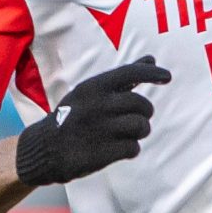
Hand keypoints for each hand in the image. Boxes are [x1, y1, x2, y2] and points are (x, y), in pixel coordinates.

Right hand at [15, 58, 170, 186]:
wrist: (44, 148)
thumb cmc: (73, 117)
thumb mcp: (90, 92)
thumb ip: (123, 78)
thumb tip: (151, 59)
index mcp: (93, 87)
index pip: (130, 73)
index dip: (152, 73)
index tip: (167, 77)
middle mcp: (97, 106)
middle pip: (142, 105)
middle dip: (145, 113)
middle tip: (138, 118)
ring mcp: (100, 130)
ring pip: (141, 127)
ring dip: (140, 131)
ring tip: (128, 134)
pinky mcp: (102, 153)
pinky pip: (133, 148)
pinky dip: (130, 149)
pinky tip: (119, 148)